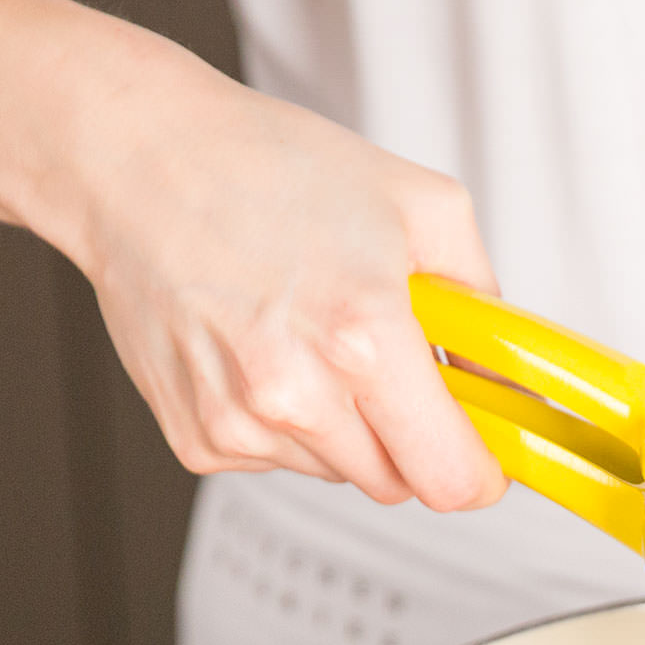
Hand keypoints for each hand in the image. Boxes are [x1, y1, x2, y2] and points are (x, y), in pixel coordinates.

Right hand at [66, 44, 504, 510]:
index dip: (481, 472)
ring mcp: (240, 424)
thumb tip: (508, 375)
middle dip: (411, 436)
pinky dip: (287, 422)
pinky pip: (279, 461)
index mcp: (364, 338)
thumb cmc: (269, 168)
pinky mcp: (198, 439)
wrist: (136, 160)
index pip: (452, 479)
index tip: (484, 455)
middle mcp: (297, 394)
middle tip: (390, 364)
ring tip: (312, 338)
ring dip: (347, 427)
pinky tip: (263, 351)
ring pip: (340, 473)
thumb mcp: (422, 206)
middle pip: (399, 484)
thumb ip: (485, 302)